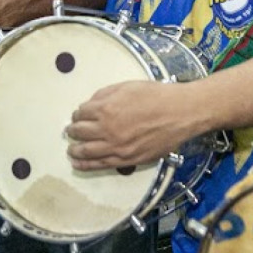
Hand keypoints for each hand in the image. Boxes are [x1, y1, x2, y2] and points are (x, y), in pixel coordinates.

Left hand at [66, 81, 196, 169]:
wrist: (180, 113)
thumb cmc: (156, 96)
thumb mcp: (127, 86)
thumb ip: (105, 94)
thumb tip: (90, 104)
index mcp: (106, 109)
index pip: (81, 113)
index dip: (78, 114)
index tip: (78, 115)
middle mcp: (107, 130)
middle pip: (80, 132)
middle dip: (73, 131)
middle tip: (71, 131)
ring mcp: (117, 147)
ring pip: (86, 151)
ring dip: (74, 150)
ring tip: (71, 149)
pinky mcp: (127, 160)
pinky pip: (101, 165)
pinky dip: (86, 165)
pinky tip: (77, 164)